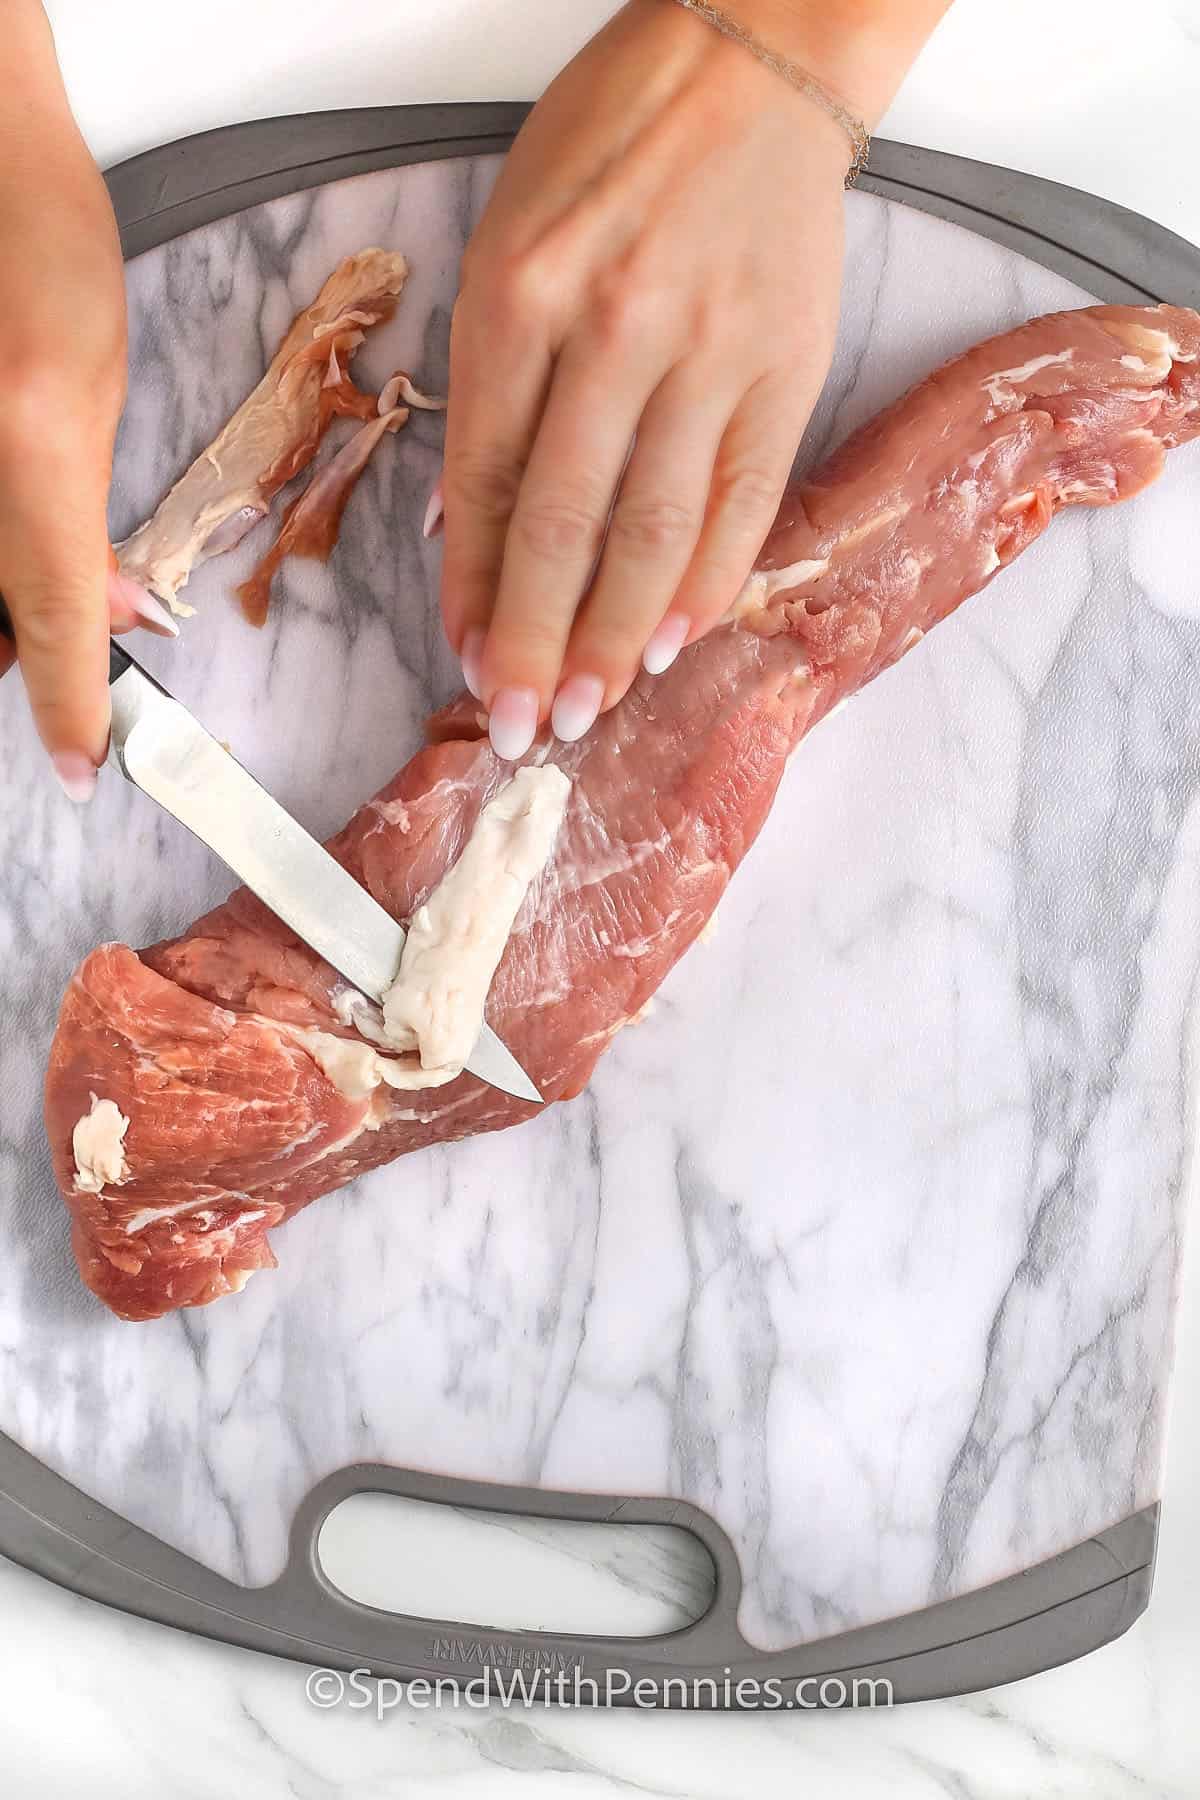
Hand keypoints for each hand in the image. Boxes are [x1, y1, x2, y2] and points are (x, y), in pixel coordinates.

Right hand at [0, 2, 172, 802]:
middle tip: (67, 653)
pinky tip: (11, 524)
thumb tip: (107, 614)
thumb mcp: (87, 398)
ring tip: (35, 558)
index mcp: (27, 438)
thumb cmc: (39, 251)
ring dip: (2, 610)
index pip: (52, 611)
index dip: (66, 702)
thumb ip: (83, 519)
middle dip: (23, 649)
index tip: (79, 764)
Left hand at [441, 0, 869, 758]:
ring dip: (614, 635)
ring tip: (587, 705)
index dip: (469, 587)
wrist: (751, 68)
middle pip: (563, 525)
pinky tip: (673, 641)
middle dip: (533, 641)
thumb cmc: (610, 148)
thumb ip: (489, 382)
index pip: (483, 479)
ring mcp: (708, 353)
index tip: (464, 660)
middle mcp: (613, 328)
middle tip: (521, 725)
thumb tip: (466, 527)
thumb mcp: (508, 239)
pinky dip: (706, 584)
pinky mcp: (786, 370)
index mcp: (520, 292)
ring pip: (654, 531)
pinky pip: (743, 504)